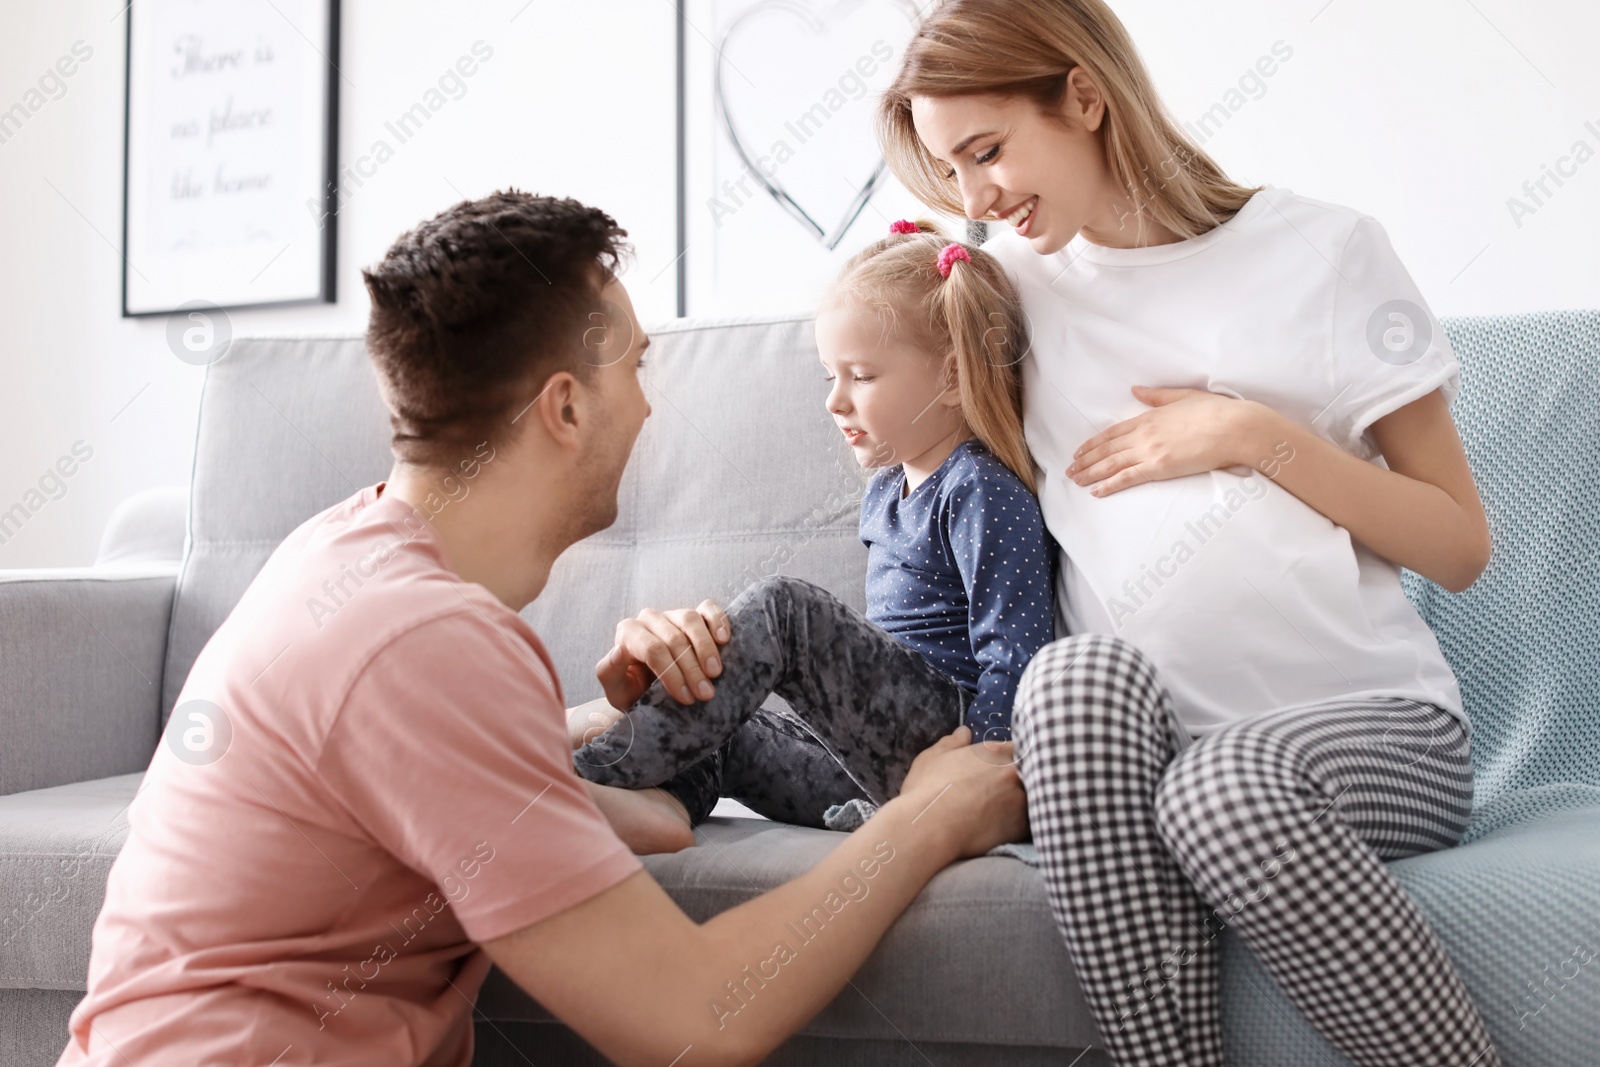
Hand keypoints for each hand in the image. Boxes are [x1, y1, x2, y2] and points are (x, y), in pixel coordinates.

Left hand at [594, 599, 731, 709]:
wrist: (651, 691)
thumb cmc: (633, 691)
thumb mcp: (616, 690)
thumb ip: (609, 671)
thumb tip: (619, 650)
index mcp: (628, 633)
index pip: (652, 650)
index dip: (671, 674)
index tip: (686, 698)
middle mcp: (649, 619)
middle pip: (674, 638)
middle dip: (691, 668)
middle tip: (705, 693)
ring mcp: (672, 614)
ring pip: (690, 620)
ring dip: (706, 648)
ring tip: (715, 673)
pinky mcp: (695, 614)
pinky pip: (708, 609)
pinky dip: (718, 621)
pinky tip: (724, 639)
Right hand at [896, 726, 1027, 858]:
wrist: (928, 828)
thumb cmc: (927, 790)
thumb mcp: (934, 757)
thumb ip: (953, 742)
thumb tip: (965, 732)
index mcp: (995, 752)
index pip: (1021, 747)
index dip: (1015, 757)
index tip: (1007, 766)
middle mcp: (1013, 772)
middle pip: (1031, 771)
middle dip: (1022, 778)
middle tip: (1005, 790)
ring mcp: (1020, 799)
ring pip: (1033, 797)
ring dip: (1022, 801)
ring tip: (1004, 810)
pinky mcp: (1021, 826)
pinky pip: (1029, 822)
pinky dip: (1019, 823)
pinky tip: (1004, 827)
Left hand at [1066, 386, 1267, 496]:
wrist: (1234, 427)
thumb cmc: (1216, 412)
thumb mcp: (1183, 397)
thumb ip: (1157, 395)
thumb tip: (1136, 390)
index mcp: (1149, 416)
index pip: (1113, 432)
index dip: (1094, 443)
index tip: (1080, 450)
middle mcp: (1144, 434)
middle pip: (1107, 449)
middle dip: (1085, 460)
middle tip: (1070, 469)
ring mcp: (1150, 451)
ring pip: (1111, 464)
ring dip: (1090, 473)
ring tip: (1076, 480)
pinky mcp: (1159, 468)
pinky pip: (1127, 478)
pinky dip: (1109, 485)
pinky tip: (1096, 491)